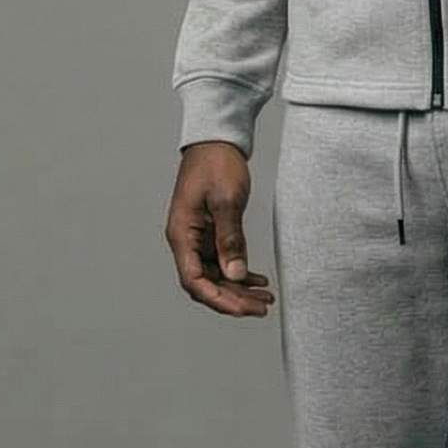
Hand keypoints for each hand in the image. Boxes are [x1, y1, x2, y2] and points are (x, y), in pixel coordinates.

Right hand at [165, 141, 274, 315]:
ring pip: (215, 276)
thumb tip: (235, 274)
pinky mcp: (210, 233)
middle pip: (205, 284)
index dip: (218, 300)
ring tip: (265, 298)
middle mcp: (186, 240)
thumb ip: (230, 239)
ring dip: (238, 289)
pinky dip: (239, 273)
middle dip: (233, 299)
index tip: (244, 308)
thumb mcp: (227, 201)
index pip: (194, 281)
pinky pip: (222, 262)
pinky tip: (258, 279)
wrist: (216, 139)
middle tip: (262, 307)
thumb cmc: (216, 163)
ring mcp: (198, 237)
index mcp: (182, 234)